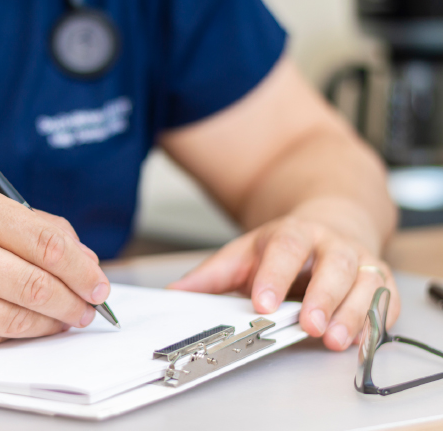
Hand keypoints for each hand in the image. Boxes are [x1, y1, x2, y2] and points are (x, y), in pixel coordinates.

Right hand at [0, 186, 108, 350]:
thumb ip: (33, 228)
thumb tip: (84, 261)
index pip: (47, 243)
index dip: (82, 269)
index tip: (98, 283)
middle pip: (37, 285)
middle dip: (75, 302)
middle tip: (88, 308)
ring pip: (17, 319)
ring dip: (52, 323)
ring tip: (65, 318)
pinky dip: (16, 333)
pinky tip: (26, 324)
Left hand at [168, 215, 399, 350]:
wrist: (330, 223)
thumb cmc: (285, 246)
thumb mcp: (244, 253)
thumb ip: (212, 275)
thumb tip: (176, 293)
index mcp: (293, 233)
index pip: (285, 249)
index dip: (274, 276)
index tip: (262, 303)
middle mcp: (331, 243)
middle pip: (332, 264)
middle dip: (322, 296)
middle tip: (308, 325)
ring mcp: (360, 260)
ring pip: (364, 282)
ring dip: (351, 312)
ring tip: (334, 338)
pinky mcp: (380, 280)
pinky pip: (384, 299)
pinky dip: (376, 319)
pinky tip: (362, 337)